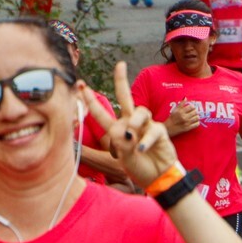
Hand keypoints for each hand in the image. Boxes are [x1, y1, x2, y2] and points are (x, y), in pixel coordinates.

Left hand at [82, 63, 181, 187]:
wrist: (158, 177)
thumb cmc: (138, 168)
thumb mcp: (123, 159)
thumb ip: (123, 145)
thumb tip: (128, 132)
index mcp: (116, 130)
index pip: (101, 113)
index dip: (90, 100)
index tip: (82, 85)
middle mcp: (130, 124)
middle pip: (125, 97)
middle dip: (121, 80)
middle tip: (120, 65)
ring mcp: (146, 126)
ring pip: (140, 111)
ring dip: (135, 121)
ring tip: (132, 136)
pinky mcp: (159, 131)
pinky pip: (152, 129)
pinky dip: (145, 139)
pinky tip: (141, 148)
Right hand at [164, 98, 200, 134]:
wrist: (168, 128)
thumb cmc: (171, 118)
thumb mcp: (175, 110)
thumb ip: (181, 104)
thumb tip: (185, 98)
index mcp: (180, 112)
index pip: (191, 107)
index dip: (192, 107)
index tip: (191, 108)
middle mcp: (184, 117)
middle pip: (195, 112)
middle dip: (195, 111)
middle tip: (193, 113)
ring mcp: (186, 123)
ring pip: (197, 118)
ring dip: (196, 117)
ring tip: (194, 117)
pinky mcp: (188, 128)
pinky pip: (197, 124)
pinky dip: (197, 122)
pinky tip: (194, 122)